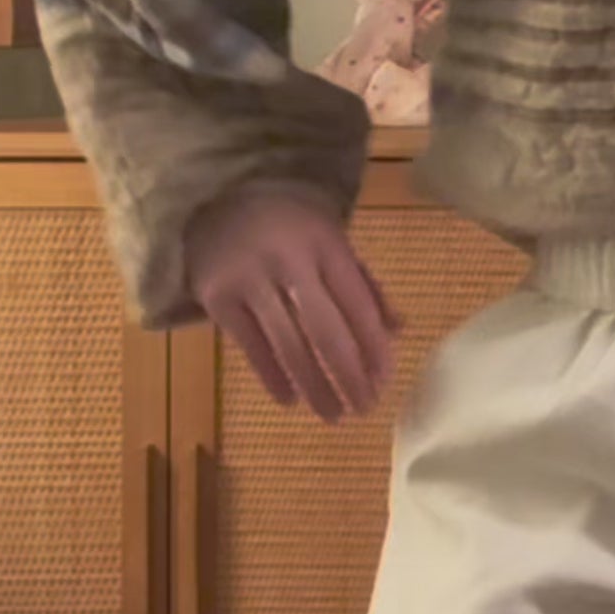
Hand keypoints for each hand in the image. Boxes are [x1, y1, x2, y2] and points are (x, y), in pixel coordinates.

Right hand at [184, 186, 402, 423]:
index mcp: (325, 243)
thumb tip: (397, 331)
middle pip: (325, 329)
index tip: (386, 381)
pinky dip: (272, 376)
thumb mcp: (330, 240)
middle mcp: (289, 259)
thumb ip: (364, 283)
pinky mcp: (217, 297)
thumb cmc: (289, 226)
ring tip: (332, 414)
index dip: (374, 346)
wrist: (218, 199)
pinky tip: (289, 400)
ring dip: (314, 385)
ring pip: (288, 344)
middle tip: (365, 408)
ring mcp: (249, 278)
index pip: (358, 303)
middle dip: (348, 374)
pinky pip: (250, 346)